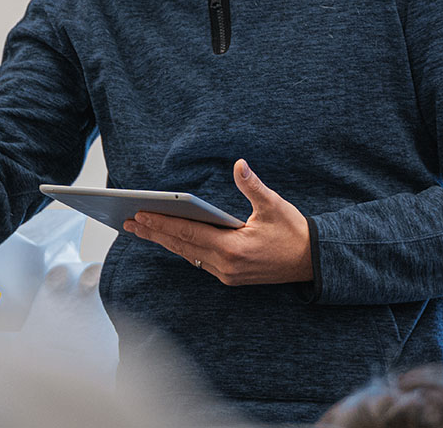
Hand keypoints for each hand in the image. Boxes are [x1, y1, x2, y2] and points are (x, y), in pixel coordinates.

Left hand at [123, 159, 312, 285]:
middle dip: (154, 233)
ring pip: (187, 254)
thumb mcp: (274, 205)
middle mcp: (226, 266)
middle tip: (128, 222)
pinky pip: (198, 260)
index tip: (140, 216)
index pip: (189, 233)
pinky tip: (169, 239)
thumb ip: (253, 186)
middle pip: (182, 246)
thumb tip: (239, 165)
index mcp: (233, 248)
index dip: (162, 224)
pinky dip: (181, 248)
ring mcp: (227, 274)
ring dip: (164, 241)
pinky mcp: (230, 277)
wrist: (313, 263)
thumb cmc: (293, 232)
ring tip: (141, 230)